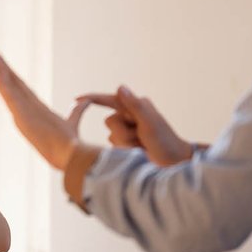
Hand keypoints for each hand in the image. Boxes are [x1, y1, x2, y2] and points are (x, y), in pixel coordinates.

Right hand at [0, 44, 88, 169]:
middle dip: (0, 63)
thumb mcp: (72, 121)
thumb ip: (77, 110)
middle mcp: (24, 108)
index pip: (20, 85)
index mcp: (34, 107)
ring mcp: (21, 112)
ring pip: (7, 85)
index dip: (10, 72)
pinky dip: (1, 84)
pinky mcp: (22, 117)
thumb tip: (87, 101)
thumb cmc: (69, 143)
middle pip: (10, 80)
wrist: (68, 156)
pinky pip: (10, 97)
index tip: (1, 61)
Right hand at [78, 86, 198, 165]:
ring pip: (111, 136)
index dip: (92, 99)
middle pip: (109, 121)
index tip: (77, 100)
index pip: (109, 100)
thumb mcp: (149, 123)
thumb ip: (134, 105)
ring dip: (126, 143)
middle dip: (122, 132)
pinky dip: (125, 151)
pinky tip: (139, 153)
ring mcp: (128, 130)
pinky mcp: (127, 144)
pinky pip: (114, 146)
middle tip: (140, 138)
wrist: (174, 164)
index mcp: (136, 106)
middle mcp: (130, 116)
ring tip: (142, 146)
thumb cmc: (165, 142)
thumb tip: (120, 87)